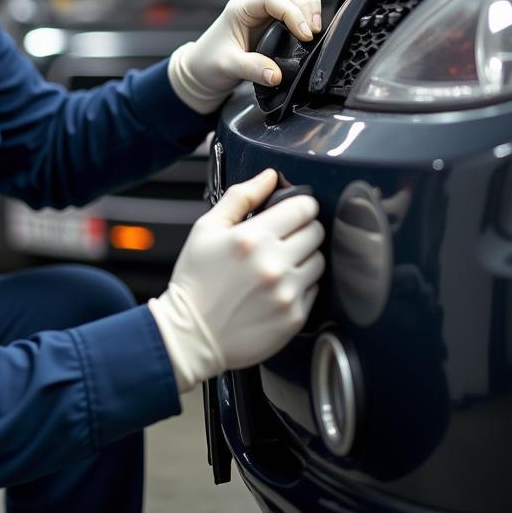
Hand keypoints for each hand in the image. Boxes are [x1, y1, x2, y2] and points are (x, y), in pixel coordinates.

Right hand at [148, 169, 325, 393]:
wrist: (191, 336)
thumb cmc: (196, 281)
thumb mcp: (207, 228)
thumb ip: (241, 196)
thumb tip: (270, 176)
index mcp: (253, 238)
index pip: (303, 208)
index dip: (301, 204)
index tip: (294, 209)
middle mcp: (274, 264)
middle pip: (316, 231)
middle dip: (304, 228)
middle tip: (286, 236)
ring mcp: (287, 293)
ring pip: (320, 260)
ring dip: (306, 257)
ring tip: (282, 263)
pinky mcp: (294, 317)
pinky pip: (315, 289)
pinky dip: (302, 284)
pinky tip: (279, 286)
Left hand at [168, 0, 321, 113]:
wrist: (201, 68)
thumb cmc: (209, 64)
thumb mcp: (228, 67)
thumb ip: (252, 69)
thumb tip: (275, 74)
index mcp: (240, 8)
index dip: (293, 12)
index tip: (305, 35)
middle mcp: (252, 2)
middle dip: (304, 1)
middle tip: (313, 29)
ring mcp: (263, 7)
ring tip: (315, 24)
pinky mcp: (272, 15)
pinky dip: (307, 4)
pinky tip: (311, 24)